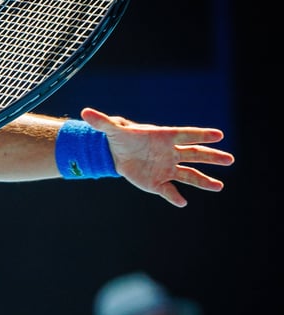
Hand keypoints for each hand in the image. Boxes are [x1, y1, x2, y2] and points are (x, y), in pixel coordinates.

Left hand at [83, 107, 234, 206]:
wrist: (117, 153)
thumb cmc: (121, 137)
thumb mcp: (111, 129)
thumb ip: (102, 121)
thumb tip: (85, 112)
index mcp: (164, 136)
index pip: (186, 135)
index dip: (202, 135)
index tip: (219, 135)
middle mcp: (171, 153)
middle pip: (195, 154)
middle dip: (212, 157)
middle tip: (229, 159)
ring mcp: (167, 168)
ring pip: (188, 175)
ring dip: (204, 181)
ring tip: (219, 186)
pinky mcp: (158, 182)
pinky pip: (168, 190)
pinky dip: (173, 196)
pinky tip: (181, 202)